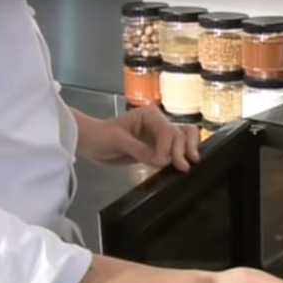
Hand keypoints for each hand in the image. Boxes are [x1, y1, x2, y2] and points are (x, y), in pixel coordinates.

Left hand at [73, 105, 199, 171]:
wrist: (92, 143)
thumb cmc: (101, 136)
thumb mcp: (116, 141)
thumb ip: (138, 149)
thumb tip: (159, 161)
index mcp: (150, 115)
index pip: (167, 131)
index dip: (166, 148)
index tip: (159, 163)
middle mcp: (160, 123)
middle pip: (182, 133)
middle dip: (184, 149)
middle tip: (183, 167)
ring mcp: (161, 136)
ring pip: (185, 138)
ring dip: (190, 150)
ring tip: (190, 164)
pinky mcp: (160, 148)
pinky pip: (178, 150)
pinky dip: (183, 156)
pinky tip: (181, 166)